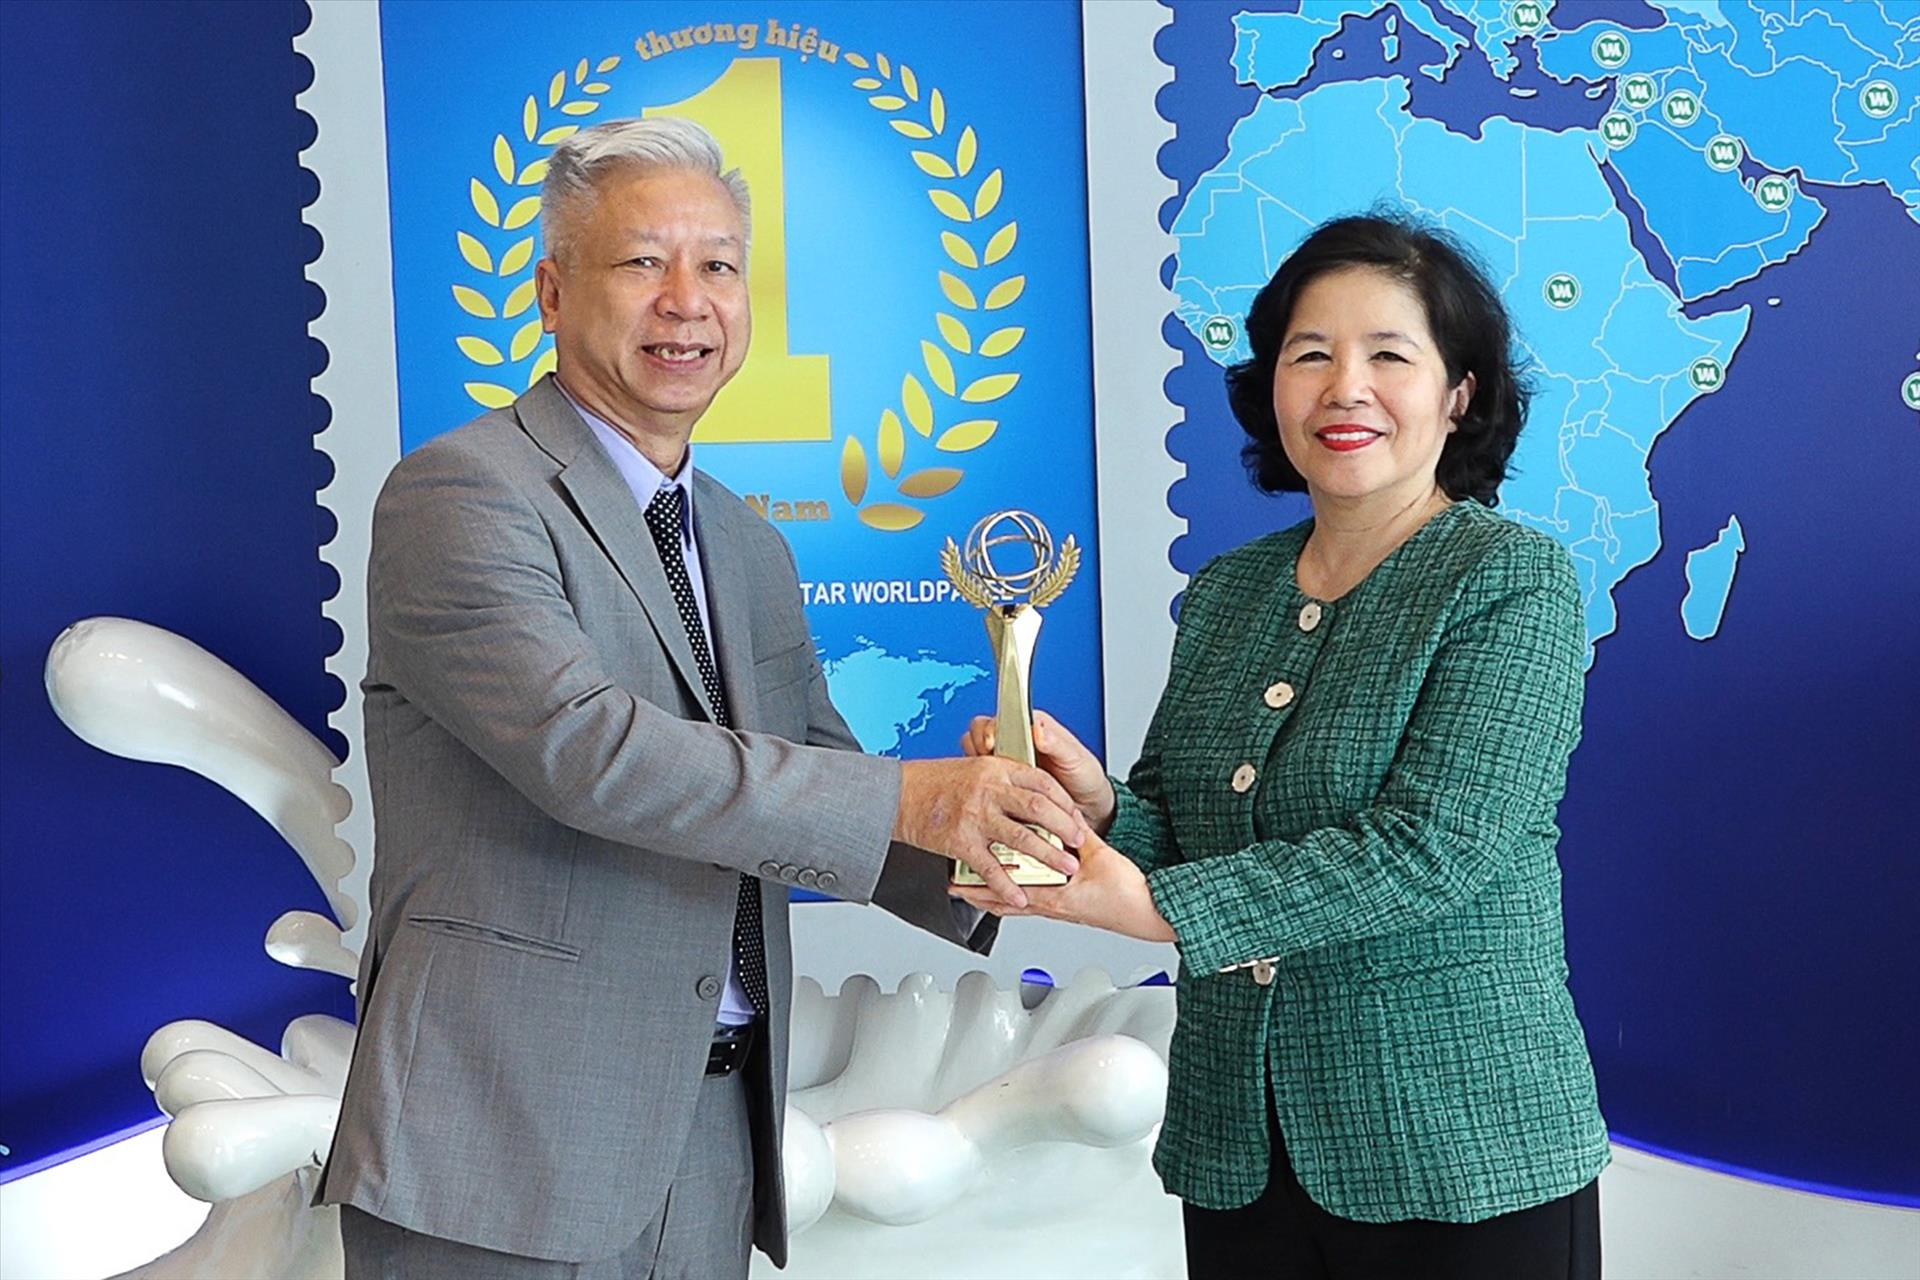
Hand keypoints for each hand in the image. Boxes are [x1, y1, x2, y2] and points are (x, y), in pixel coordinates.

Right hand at [895, 756, 1089, 908]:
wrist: (896, 795)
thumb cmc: (933, 782)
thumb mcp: (974, 768)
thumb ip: (1003, 779)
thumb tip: (1034, 796)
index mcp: (996, 769)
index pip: (1042, 782)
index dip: (1064, 802)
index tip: (1074, 816)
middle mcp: (989, 790)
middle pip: (1040, 809)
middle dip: (1066, 828)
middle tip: (1078, 843)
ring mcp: (976, 816)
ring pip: (1023, 838)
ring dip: (1048, 856)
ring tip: (1064, 868)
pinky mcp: (962, 841)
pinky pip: (991, 867)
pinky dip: (1008, 885)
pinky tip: (1020, 896)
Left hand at [951, 834, 1174, 942]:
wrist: (1145, 913)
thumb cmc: (1126, 893)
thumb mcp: (1099, 854)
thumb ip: (1076, 833)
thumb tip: (1059, 814)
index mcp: (1055, 894)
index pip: (1010, 886)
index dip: (983, 878)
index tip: (962, 869)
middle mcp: (1050, 906)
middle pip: (1003, 901)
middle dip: (976, 892)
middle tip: (953, 885)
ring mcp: (1055, 911)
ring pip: (1013, 907)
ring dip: (990, 899)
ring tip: (969, 892)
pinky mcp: (1063, 910)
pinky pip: (1028, 908)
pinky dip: (1011, 902)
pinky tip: (1007, 896)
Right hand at [961, 710, 1115, 832]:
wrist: (1089, 807)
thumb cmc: (1084, 778)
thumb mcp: (1076, 760)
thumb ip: (1058, 744)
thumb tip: (1038, 730)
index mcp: (1034, 728)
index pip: (1002, 718)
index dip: (991, 729)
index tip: (990, 743)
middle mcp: (1017, 743)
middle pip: (983, 734)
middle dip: (978, 747)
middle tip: (984, 762)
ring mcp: (1008, 764)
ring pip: (978, 756)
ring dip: (976, 766)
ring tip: (985, 781)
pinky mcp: (1004, 785)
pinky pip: (984, 780)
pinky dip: (981, 786)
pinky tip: (988, 796)